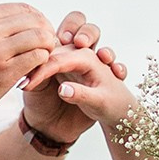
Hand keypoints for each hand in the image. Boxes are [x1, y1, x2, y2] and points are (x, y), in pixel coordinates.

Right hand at [0, 2, 57, 118]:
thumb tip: (20, 22)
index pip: (25, 8)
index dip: (39, 21)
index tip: (40, 34)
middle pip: (37, 21)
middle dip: (47, 34)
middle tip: (47, 49)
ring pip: (41, 38)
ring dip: (47, 49)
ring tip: (41, 61)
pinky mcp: (5, 71)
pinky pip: (38, 58)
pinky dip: (42, 64)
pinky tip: (35, 73)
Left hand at [23, 11, 121, 139]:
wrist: (53, 127)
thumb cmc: (43, 105)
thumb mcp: (38, 93)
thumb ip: (43, 81)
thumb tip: (64, 89)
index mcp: (57, 54)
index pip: (59, 39)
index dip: (61, 40)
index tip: (62, 54)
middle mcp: (76, 58)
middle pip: (86, 31)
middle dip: (86, 32)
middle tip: (81, 42)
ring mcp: (93, 70)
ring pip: (105, 50)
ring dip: (107, 51)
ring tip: (104, 57)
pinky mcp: (105, 83)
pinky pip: (118, 70)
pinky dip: (120, 69)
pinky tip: (118, 73)